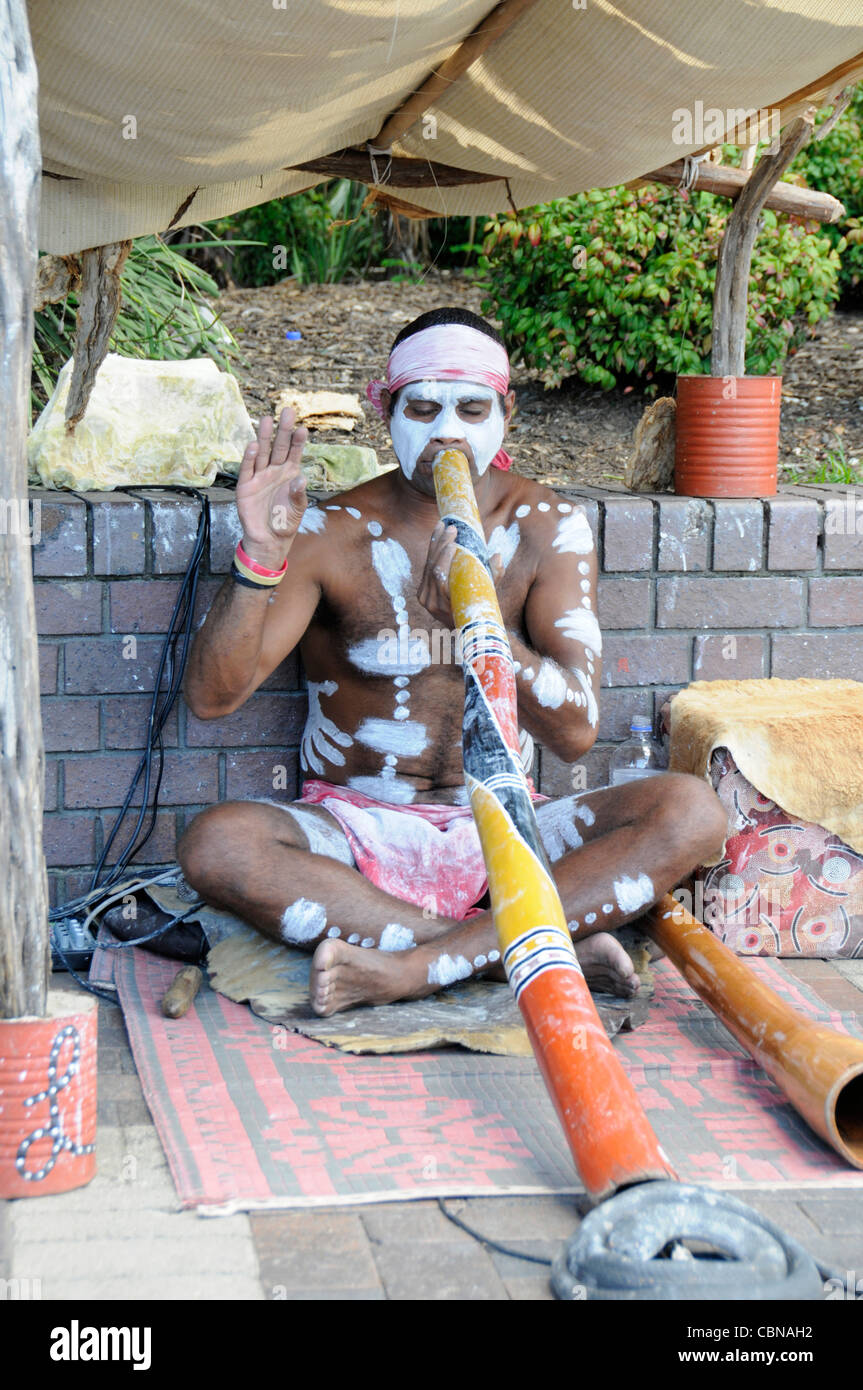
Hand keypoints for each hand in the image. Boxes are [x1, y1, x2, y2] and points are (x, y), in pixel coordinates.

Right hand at [235, 408, 308, 566]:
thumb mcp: (296, 510)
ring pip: (263, 453)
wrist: (267, 540)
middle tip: (287, 411)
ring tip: (267, 419)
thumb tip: (301, 479)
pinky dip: (250, 458)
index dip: (298, 441)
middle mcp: (274, 471)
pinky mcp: (246, 486)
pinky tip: (254, 446)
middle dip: (283, 430)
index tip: (303, 429)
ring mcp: (259, 477)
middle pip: (278, 447)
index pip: (294, 453)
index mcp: (290, 474)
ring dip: (265, 437)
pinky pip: (248, 469)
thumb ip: (298, 495)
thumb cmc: (285, 522)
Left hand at [417, 522, 503, 624]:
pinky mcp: (422, 589)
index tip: (454, 544)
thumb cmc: (479, 610)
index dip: (444, 560)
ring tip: (443, 525)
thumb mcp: (488, 595)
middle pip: (431, 568)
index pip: (439, 579)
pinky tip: (437, 534)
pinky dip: (433, 549)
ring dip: (435, 543)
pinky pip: (426, 567)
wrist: (465, 627)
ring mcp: (423, 596)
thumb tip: (498, 557)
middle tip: (451, 528)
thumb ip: (494, 577)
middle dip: (441, 545)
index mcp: (442, 605)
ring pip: (427, 565)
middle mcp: (429, 601)